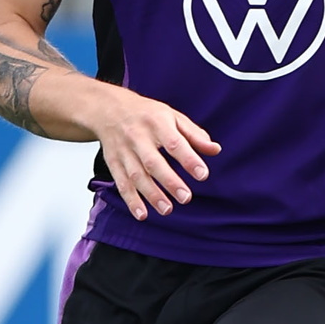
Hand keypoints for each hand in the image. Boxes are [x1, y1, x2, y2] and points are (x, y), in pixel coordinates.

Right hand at [87, 84, 219, 221]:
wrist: (109, 109)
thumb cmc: (147, 114)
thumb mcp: (172, 116)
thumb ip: (194, 135)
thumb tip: (216, 150)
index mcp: (156, 123)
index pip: (174, 143)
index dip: (188, 159)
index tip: (202, 175)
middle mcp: (138, 137)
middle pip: (153, 162)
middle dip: (169, 182)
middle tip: (186, 198)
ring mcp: (124, 151)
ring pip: (136, 176)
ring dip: (151, 195)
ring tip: (167, 210)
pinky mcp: (113, 163)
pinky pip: (121, 183)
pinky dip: (131, 200)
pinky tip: (142, 214)